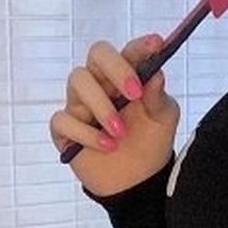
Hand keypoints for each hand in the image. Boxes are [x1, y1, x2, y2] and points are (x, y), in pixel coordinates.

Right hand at [50, 34, 180, 197]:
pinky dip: (87, 134)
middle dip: (116, 69)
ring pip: (78, 81)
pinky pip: (64, 120)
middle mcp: (101, 83)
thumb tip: (156, 75)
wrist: (137, 182)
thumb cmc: (150, 142)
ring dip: (101, 106)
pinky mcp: (65, 129)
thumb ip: (159, 98)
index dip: (141, 45)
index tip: (157, 44)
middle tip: (135, 93)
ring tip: (121, 132)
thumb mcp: (163, 120)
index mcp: (127, 75)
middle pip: (97, 54)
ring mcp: (80, 104)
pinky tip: (108, 146)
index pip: (129, 51)